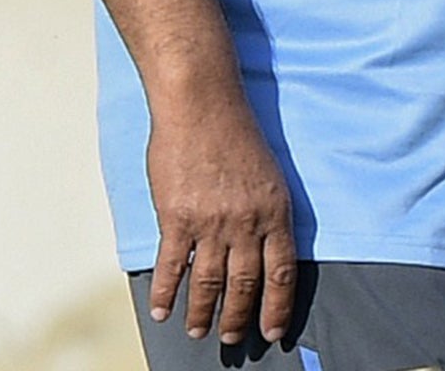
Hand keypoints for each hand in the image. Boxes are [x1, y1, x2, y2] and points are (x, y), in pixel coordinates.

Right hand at [144, 98, 296, 344]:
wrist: (203, 106)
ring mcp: (211, 222)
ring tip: (199, 330)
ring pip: (209, 282)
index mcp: (275, 210)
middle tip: (232, 339)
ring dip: (203, 312)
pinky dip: (166, 292)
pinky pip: (172, 266)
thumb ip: (267, 212)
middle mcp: (247, 222)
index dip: (277, 306)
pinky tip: (162, 309)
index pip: (282, 272)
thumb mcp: (269, 173)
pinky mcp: (177, 217)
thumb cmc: (237, 134)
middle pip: (245, 284)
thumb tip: (266, 249)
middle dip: (239, 317)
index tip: (273, 330)